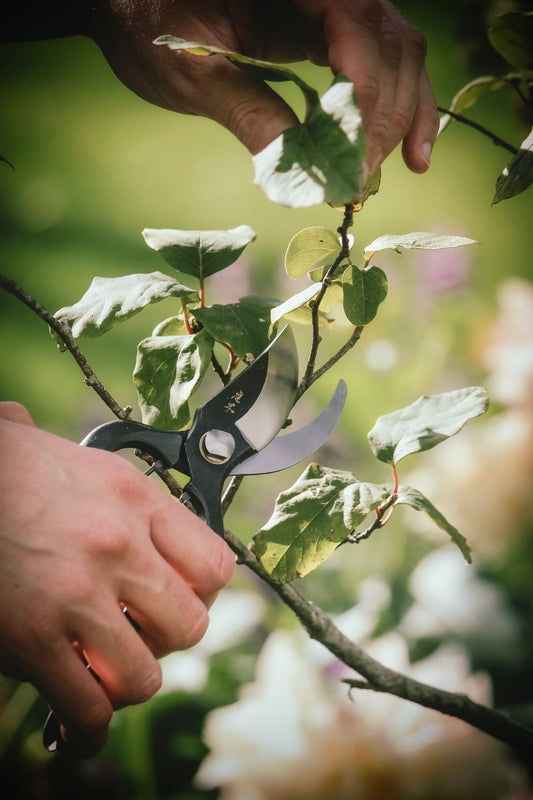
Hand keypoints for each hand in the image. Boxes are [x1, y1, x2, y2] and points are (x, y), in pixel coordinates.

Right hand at [0, 402, 233, 756]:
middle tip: (137, 638)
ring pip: (144, 676)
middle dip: (164, 643)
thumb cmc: (0, 467)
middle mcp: (119, 545)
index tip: (178, 602)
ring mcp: (79, 594)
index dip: (202, 597)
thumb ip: (98, 475)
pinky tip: (76, 728)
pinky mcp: (35, 638)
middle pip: (189, 627)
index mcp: (135, 499)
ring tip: (103, 676)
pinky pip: (86, 707)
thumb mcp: (62, 454)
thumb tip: (33, 425)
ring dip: (126, 685)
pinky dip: (85, 729)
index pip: (214, 566)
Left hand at [86, 0, 438, 172]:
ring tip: (400, 168)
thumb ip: (250, 114)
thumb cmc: (146, 24)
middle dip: (385, 113)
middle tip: (366, 176)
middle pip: (388, 40)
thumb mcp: (193, 72)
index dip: (364, 96)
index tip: (357, 159)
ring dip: (404, 111)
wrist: (127, 1)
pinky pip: (380, 58)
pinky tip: (408, 149)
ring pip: (397, 48)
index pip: (355, 25)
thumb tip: (301, 180)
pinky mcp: (328, 25)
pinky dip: (396, 104)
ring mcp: (330, 2)